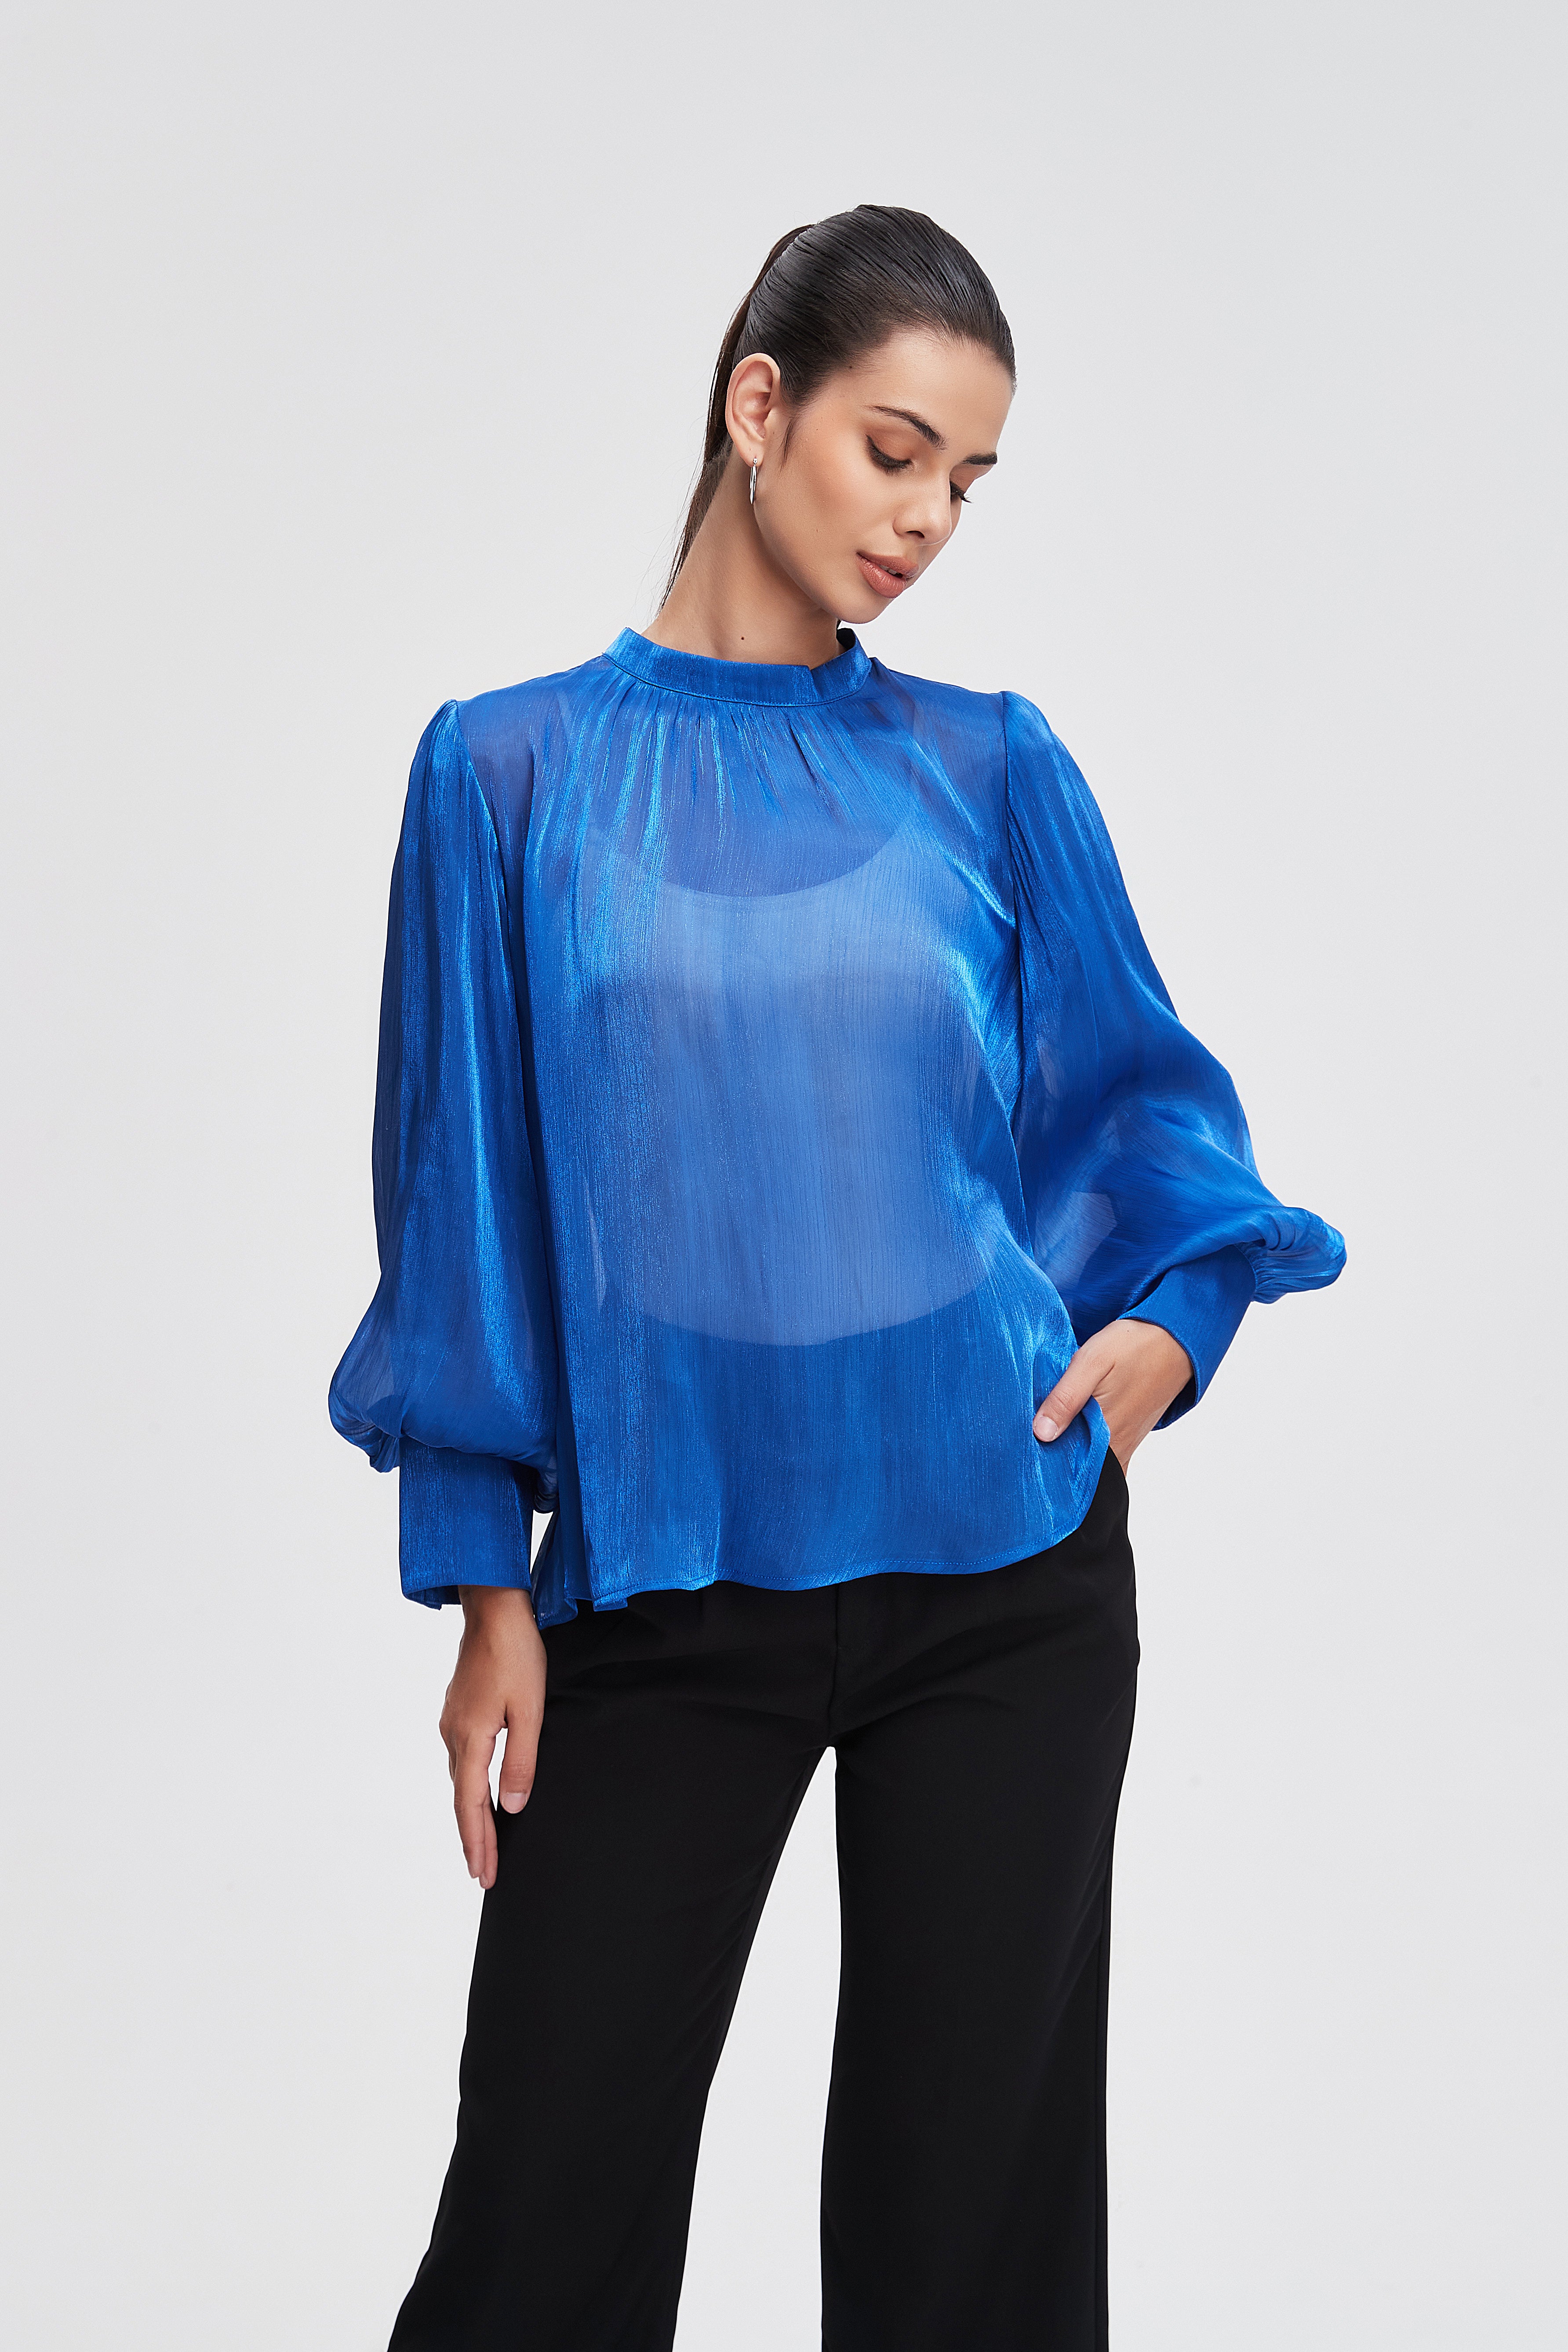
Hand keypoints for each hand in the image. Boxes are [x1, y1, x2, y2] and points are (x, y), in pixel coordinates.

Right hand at [439, 1587, 546, 1889]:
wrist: (494, 1609)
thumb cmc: (516, 1654)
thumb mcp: (529, 1710)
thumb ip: (520, 1761)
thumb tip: (512, 1807)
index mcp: (471, 1738)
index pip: (471, 1805)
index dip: (477, 1843)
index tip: (483, 1875)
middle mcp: (454, 1734)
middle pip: (461, 1799)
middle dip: (473, 1839)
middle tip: (482, 1875)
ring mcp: (452, 1721)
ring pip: (460, 1780)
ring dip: (471, 1815)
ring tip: (483, 1845)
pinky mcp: (459, 1710)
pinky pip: (462, 1761)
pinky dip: (470, 1788)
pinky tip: (479, 1794)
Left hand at [1032, 1319, 1192, 1471]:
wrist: (1176, 1340)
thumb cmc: (1133, 1346)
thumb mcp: (1092, 1361)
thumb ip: (1066, 1398)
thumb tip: (1041, 1433)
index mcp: (1106, 1433)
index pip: (1068, 1469)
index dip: (1043, 1465)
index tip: (1021, 1457)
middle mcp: (1118, 1447)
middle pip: (1078, 1470)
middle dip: (1052, 1463)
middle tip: (1026, 1450)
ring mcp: (1126, 1443)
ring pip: (1091, 1463)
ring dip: (1068, 1455)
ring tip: (1043, 1442)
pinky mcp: (1130, 1435)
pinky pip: (1105, 1455)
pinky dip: (1086, 1449)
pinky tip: (1070, 1434)